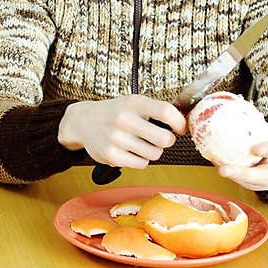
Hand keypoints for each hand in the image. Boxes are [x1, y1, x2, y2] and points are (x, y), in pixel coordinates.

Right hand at [58, 95, 186, 169]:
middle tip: (159, 138)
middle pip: (164, 139)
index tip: (180, 128)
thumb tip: (184, 122)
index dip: (179, 123)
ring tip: (140, 143)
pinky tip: (131, 151)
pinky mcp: (111, 155)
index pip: (166, 112)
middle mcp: (124, 119)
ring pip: (154, 154)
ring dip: (152, 151)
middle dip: (166, 141)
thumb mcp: (132, 103)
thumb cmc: (114, 112)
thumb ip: (156, 110)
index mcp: (133, 103)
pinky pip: (141, 164)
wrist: (82, 121)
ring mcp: (116, 138)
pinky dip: (140, 160)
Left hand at [216, 127, 267, 191]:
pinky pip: (247, 185)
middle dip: (242, 173)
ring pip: (253, 183)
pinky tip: (220, 167)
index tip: (255, 149)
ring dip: (234, 177)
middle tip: (223, 169)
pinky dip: (234, 178)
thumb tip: (236, 102)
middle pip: (262, 174)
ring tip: (218, 168)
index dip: (267, 150)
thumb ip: (256, 122)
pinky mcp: (263, 188)